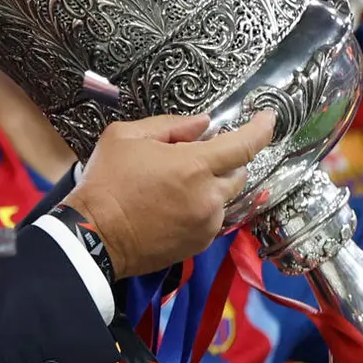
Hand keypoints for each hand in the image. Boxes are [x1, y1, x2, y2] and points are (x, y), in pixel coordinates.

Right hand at [63, 112, 273, 277]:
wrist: (93, 237)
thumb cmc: (106, 183)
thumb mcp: (126, 137)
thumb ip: (170, 126)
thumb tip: (203, 124)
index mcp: (194, 166)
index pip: (244, 145)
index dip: (262, 129)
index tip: (269, 118)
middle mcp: (209, 197)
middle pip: (239, 172)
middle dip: (225, 160)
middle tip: (193, 157)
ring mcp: (206, 224)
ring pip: (225, 197)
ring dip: (211, 186)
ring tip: (176, 186)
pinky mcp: (199, 244)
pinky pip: (212, 219)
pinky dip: (202, 208)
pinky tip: (173, 207)